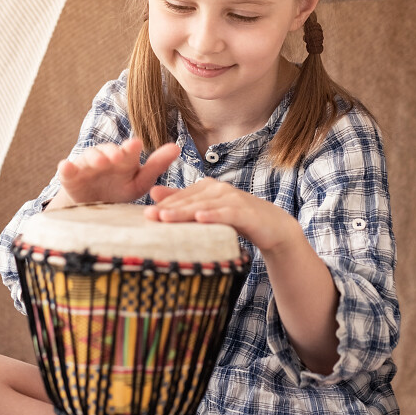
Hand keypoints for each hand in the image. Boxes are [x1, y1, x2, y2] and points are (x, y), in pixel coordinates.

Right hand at [53, 139, 179, 205]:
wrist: (92, 206)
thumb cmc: (119, 189)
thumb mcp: (139, 181)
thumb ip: (156, 165)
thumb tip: (177, 147)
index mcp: (123, 159)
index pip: (128, 151)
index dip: (131, 148)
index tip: (136, 145)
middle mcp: (105, 158)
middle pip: (108, 151)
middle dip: (112, 152)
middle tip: (118, 156)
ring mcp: (86, 166)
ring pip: (89, 157)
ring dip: (95, 158)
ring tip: (100, 162)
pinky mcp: (70, 177)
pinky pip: (67, 171)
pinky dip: (66, 168)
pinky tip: (65, 166)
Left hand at [146, 178, 301, 256]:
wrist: (271, 226)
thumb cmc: (236, 219)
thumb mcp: (208, 211)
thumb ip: (183, 201)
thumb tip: (153, 192)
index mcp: (207, 188)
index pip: (181, 197)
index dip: (163, 205)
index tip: (144, 214)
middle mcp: (218, 189)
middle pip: (189, 200)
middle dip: (168, 208)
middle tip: (149, 215)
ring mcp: (232, 198)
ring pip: (204, 205)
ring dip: (185, 211)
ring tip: (166, 217)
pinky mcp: (245, 211)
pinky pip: (226, 213)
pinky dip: (214, 215)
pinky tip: (200, 218)